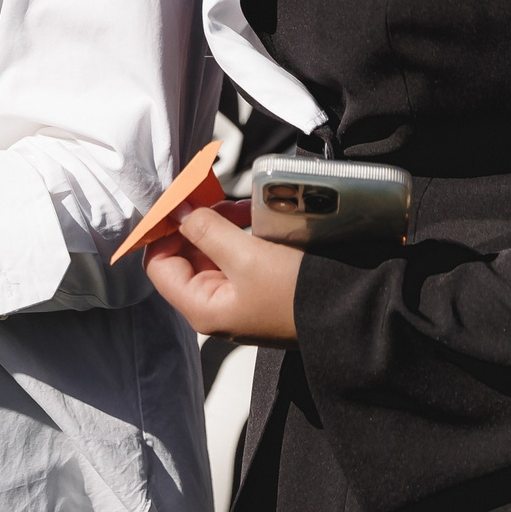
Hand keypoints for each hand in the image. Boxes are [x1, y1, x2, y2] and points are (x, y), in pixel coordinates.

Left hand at [143, 203, 301, 344]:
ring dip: (223, 222)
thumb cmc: (297, 293)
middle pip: (186, 254)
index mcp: (202, 308)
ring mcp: (238, 297)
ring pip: (213, 249)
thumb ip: (205, 230)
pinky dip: (243, 231)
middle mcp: (215, 306)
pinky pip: (239, 253)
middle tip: (219, 198)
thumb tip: (175, 210)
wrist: (352, 313)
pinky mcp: (260, 286)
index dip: (164, 230)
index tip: (179, 199)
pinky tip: (259, 216)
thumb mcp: (245, 257)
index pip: (158, 264)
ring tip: (245, 206)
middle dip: (199, 221)